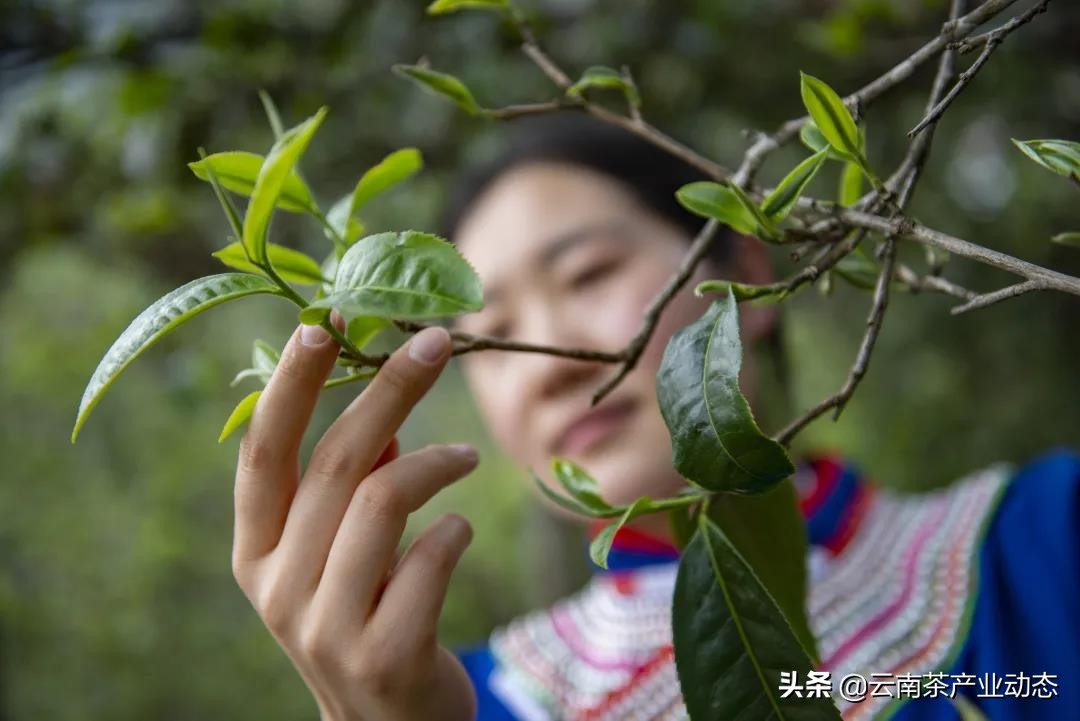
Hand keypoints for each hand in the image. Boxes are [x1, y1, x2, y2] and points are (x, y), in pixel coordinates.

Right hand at [231, 321, 478, 720]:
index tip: (325, 323)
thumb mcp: (337, 554)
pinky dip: (454, 530)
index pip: (262, 452)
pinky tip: (460, 533)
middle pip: (337, 461)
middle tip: (438, 344)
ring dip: (436, 461)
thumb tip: (378, 399)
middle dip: (391, 389)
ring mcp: (325, 626)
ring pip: (382, 501)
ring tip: (468, 455)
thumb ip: (348, 485)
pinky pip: (429, 559)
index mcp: (255, 551)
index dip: (291, 385)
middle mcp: (276, 587)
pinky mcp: (383, 656)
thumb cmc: (365, 616)